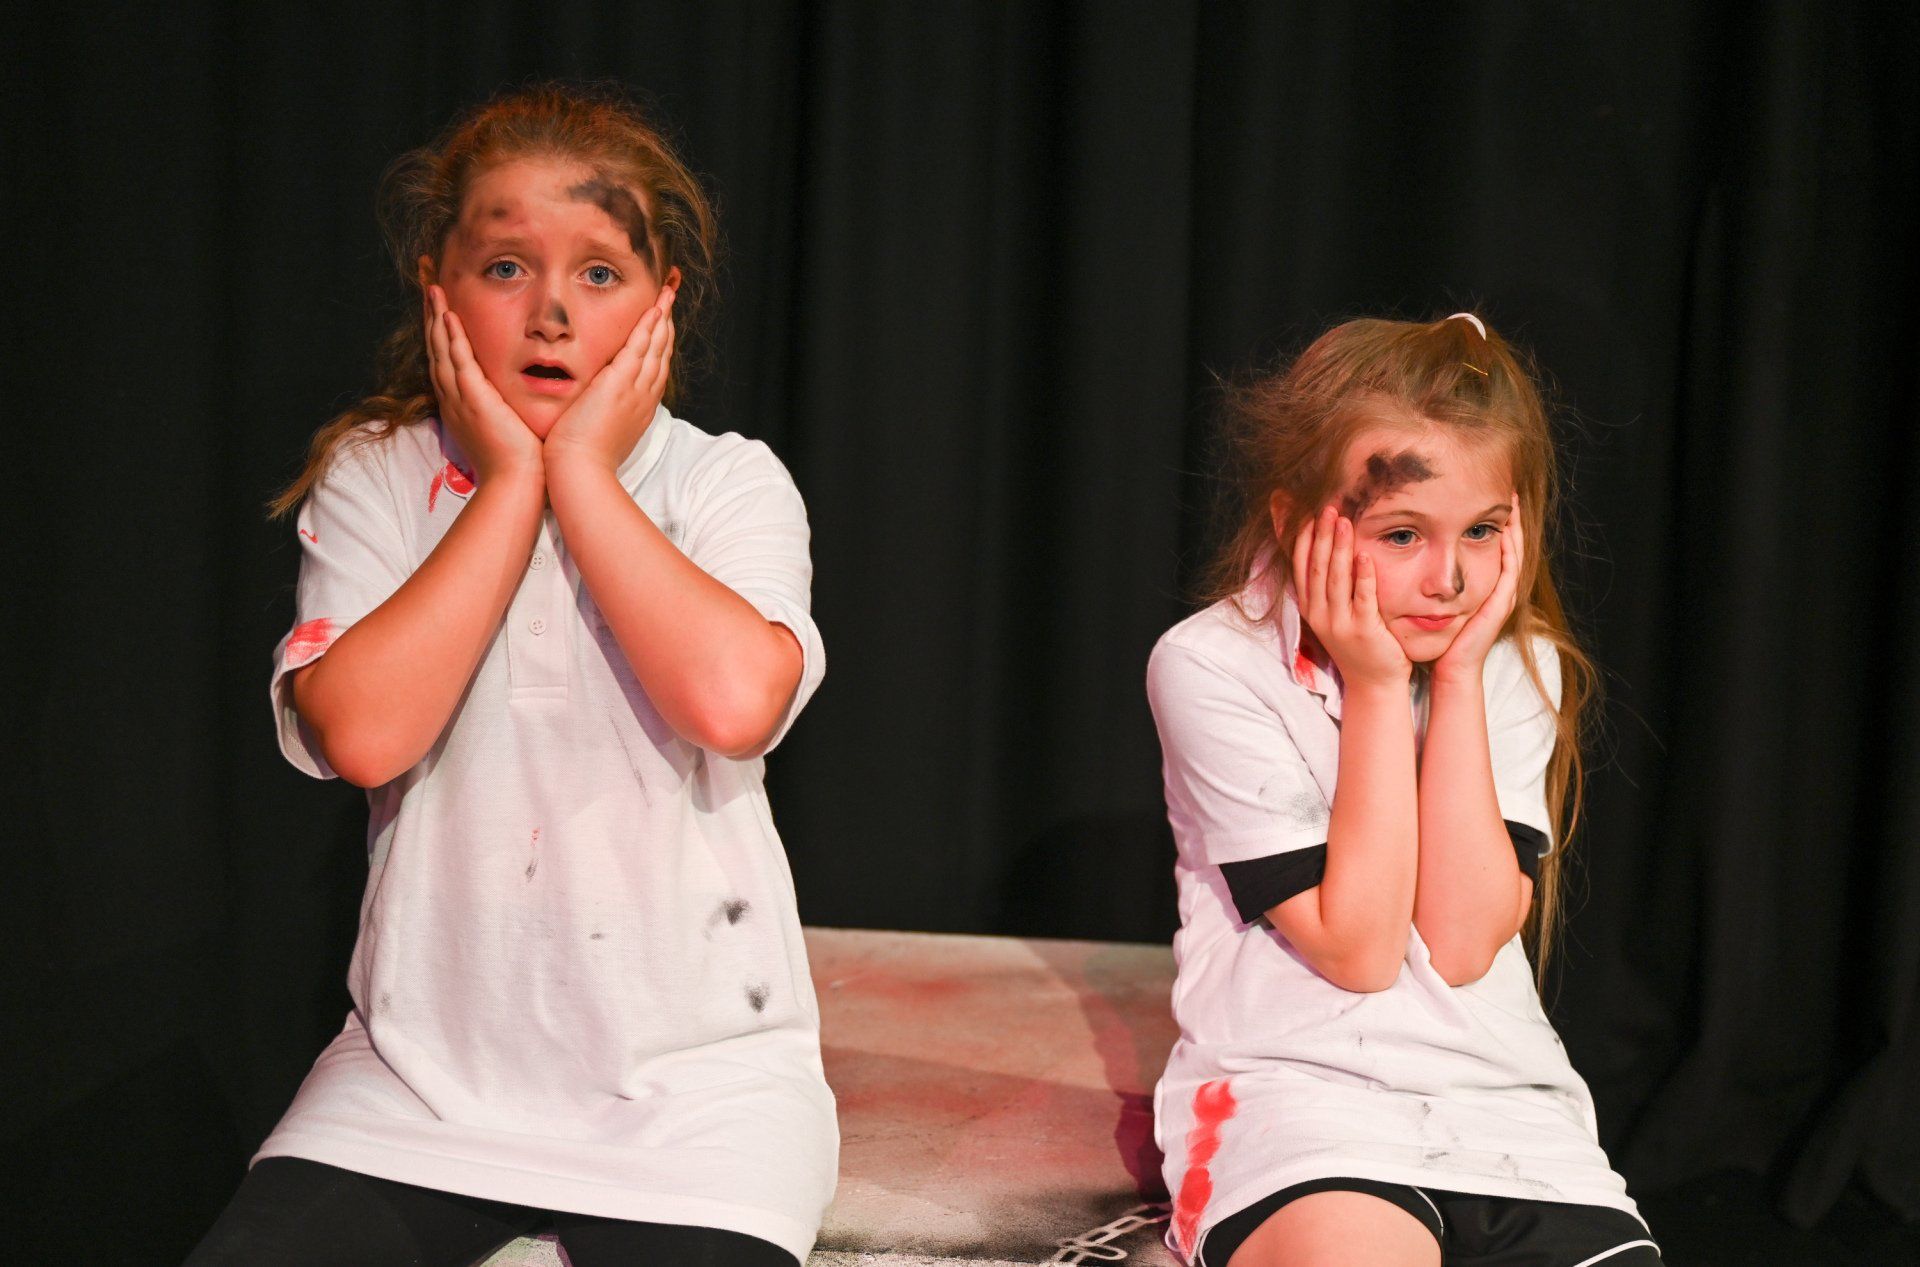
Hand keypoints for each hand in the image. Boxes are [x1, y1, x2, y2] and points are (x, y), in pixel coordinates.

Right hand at [425, 285, 541, 483]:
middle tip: (429, 285)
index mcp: (461, 404)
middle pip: (436, 348)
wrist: (518, 484)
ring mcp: (460, 399)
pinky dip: (452, 339)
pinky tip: (449, 316)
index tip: (442, 306)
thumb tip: (516, 394)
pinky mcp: (473, 400)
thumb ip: (505, 406)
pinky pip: (458, 362)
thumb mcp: (507, 425)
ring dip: (437, 318)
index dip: (441, 331)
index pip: (447, 359)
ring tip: (434, 289)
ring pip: (442, 350)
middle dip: (432, 315)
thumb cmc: (520, 460)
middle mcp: (454, 398)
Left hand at [544, 285, 675, 472]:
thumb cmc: (584, 459)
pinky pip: (639, 347)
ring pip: (655, 346)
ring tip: (666, 295)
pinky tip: (654, 309)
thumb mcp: (601, 433)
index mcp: (641, 408)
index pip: (655, 369)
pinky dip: (649, 326)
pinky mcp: (620, 382)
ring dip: (662, 318)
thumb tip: (597, 404)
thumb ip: (604, 413)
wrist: (581, 471)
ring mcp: (636, 389)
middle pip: (662, 354)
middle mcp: (645, 396)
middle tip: (669, 301)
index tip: (661, 326)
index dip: (660, 345)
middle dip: (666, 325)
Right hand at [1292, 505, 1409, 687]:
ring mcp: (1340, 624)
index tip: (1307, 513)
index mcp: (1311, 607)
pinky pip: (1362, 598)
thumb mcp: (1336, 614)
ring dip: (1339, 548)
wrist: (1374, 683)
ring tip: (1343, 521)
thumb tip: (1328, 553)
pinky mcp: (1363, 630)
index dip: (1303, 539)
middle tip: (1327, 507)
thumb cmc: (1359, 644)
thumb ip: (1330, 587)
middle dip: (1321, 535)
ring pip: (1335, 579)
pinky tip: (1364, 555)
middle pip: (1316, 567)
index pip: (1301, 566)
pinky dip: (1362, 576)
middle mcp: (1320, 614)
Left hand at [1432, 494, 1524, 686]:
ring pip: (1515, 554)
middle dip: (1510, 519)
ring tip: (1512, 504)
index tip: (1488, 497)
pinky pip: (1510, 571)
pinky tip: (1506, 532)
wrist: (1450, 668)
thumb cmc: (1439, 638)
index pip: (1494, 547)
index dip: (1495, 524)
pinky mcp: (1500, 605)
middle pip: (1510, 545)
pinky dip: (1510, 550)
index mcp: (1485, 586)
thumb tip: (1413, 555)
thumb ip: (1432, 581)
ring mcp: (1503, 596)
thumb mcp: (1436, 601)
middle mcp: (1498, 589)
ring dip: (1515, 529)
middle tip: (1508, 492)